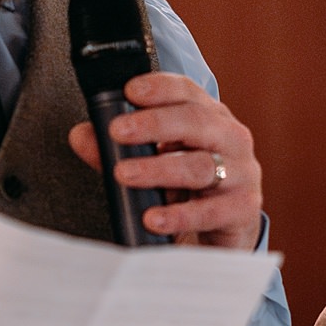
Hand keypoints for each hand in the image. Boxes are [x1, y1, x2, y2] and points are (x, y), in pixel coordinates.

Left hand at [67, 72, 262, 248]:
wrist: (221, 237)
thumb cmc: (188, 192)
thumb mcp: (151, 167)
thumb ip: (117, 151)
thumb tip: (82, 135)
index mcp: (209, 118)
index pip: (188, 92)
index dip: (160, 88)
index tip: (130, 91)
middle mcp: (230, 139)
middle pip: (196, 121)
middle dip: (154, 123)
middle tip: (118, 132)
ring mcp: (242, 173)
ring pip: (200, 166)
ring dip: (158, 169)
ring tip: (125, 175)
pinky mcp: (244, 209)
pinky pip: (212, 211)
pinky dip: (180, 215)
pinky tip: (154, 218)